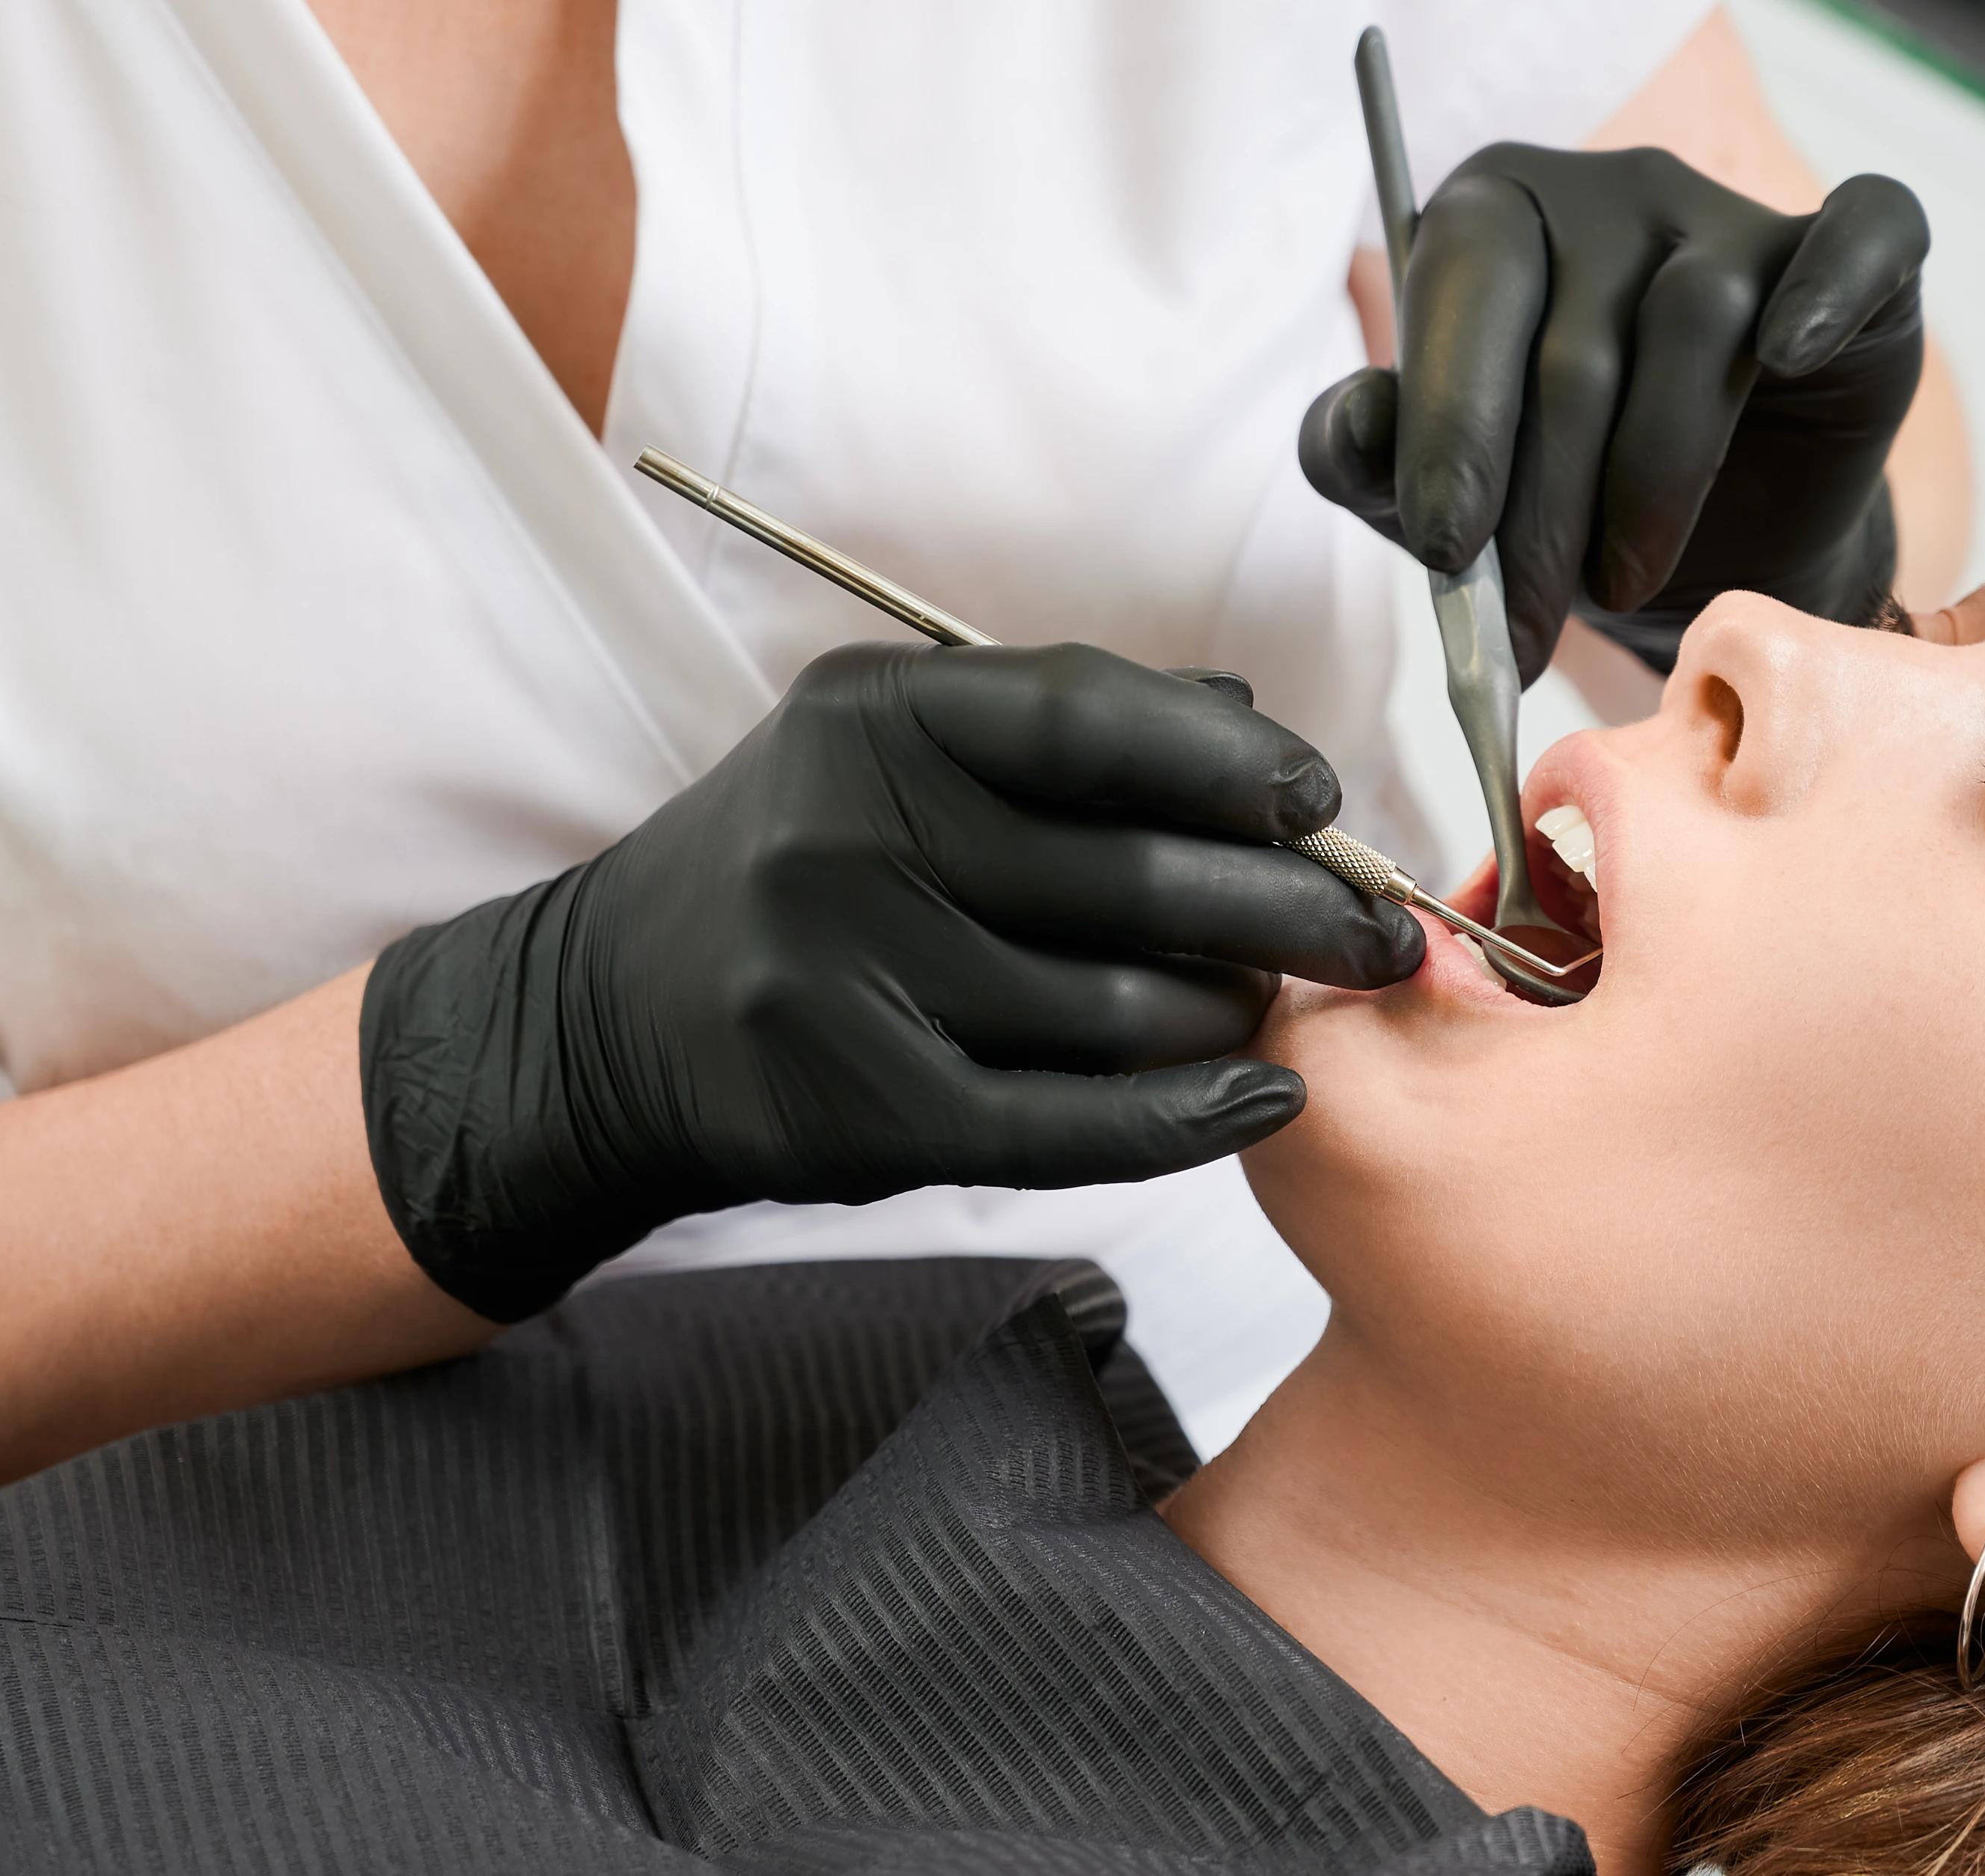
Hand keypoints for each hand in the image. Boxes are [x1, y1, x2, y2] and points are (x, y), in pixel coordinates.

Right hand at [358, 644, 1423, 1320]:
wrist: (611, 1019)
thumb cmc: (799, 869)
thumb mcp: (895, 755)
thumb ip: (1064, 728)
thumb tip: (1253, 725)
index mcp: (870, 719)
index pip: (1095, 719)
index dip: (1235, 762)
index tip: (1321, 801)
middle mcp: (846, 835)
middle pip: (1133, 877)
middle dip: (1286, 907)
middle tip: (1373, 932)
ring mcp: (842, 978)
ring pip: (1115, 1010)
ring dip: (1231, 1017)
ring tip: (1278, 1010)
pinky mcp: (854, 1111)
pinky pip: (1069, 1125)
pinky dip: (1189, 1119)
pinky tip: (1263, 1100)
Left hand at [1299, 144, 1926, 679]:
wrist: (1712, 557)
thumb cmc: (1562, 509)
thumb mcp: (1447, 504)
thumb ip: (1375, 461)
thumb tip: (1350, 428)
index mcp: (1495, 217)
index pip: (1467, 287)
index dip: (1452, 422)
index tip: (1442, 548)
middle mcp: (1614, 193)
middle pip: (1576, 338)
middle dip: (1539, 512)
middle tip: (1521, 634)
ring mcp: (1734, 216)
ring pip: (1694, 325)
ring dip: (1651, 484)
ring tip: (1622, 588)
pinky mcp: (1857, 262)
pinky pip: (1861, 234)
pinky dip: (1829, 287)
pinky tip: (1789, 351)